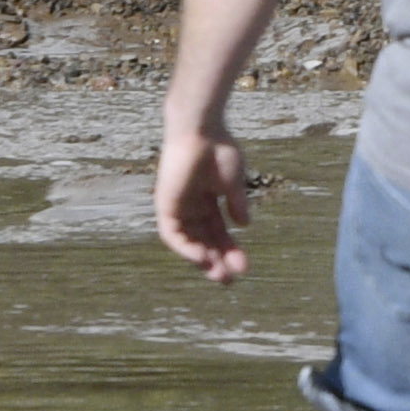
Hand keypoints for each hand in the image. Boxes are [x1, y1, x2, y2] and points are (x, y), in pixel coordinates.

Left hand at [157, 127, 257, 282]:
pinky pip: (172, 234)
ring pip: (189, 241)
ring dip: (203, 259)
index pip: (219, 232)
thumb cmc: (219, 148)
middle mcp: (192, 205)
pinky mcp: (165, 204)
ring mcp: (178, 206)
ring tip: (219, 274)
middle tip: (230, 280)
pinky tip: (202, 258)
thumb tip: (244, 225)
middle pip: (204, 240)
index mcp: (209, 199)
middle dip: (217, 260)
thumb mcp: (233, 182)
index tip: (244, 267)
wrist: (201, 130)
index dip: (230, 249)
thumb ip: (237, 203)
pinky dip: (186, 248)